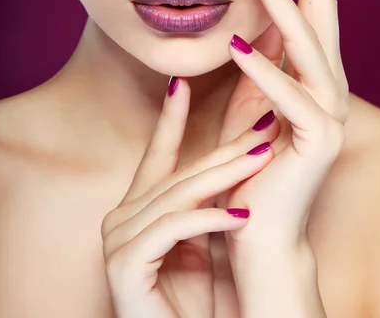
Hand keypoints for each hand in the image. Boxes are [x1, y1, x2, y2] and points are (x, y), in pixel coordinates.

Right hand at [101, 77, 277, 317]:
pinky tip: (242, 217)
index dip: (171, 119)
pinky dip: (209, 221)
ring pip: (177, 195)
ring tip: (263, 157)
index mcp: (137, 208)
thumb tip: (231, 160)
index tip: (183, 83)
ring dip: (225, 177)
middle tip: (262, 125)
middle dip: (224, 149)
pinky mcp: (124, 266)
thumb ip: (202, 203)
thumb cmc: (192, 301)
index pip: (157, 155)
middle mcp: (120, 217)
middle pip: (179, 174)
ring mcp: (117, 241)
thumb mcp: (201, 241)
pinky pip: (172, 229)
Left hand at [216, 0, 348, 247]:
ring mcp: (328, 115)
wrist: (257, 232)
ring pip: (308, 48)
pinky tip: (239, 47)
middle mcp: (328, 89)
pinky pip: (289, 100)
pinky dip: (263, 74)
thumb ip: (262, 66)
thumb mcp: (252, 104)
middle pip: (322, 14)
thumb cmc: (249, 164)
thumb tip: (255, 23)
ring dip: (280, 6)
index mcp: (312, 77)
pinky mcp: (316, 144)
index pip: (312, 9)